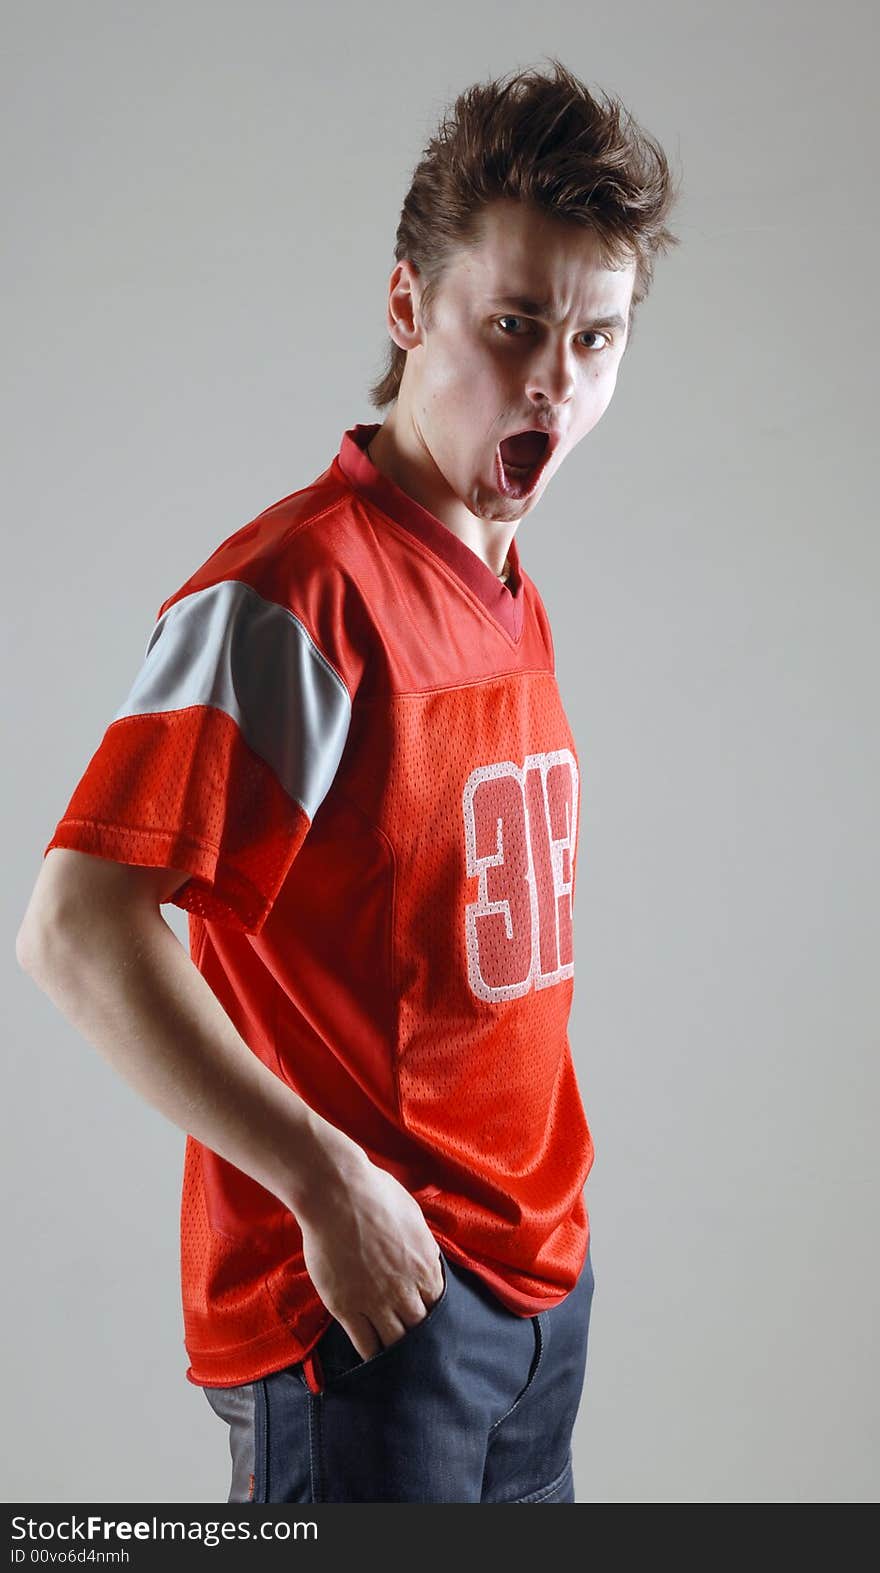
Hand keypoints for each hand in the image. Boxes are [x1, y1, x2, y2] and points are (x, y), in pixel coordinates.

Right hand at [297, 1158, 444, 1362]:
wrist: (337, 1195)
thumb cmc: (375, 1193)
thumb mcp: (412, 1214)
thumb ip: (422, 1242)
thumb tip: (428, 1255)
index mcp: (425, 1266)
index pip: (438, 1305)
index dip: (433, 1314)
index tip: (426, 1319)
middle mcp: (405, 1289)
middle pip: (419, 1328)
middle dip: (419, 1338)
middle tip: (415, 1346)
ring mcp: (376, 1301)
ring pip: (394, 1342)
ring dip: (397, 1351)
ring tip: (396, 1361)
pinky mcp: (347, 1308)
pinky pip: (364, 1343)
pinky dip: (371, 1355)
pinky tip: (372, 1360)